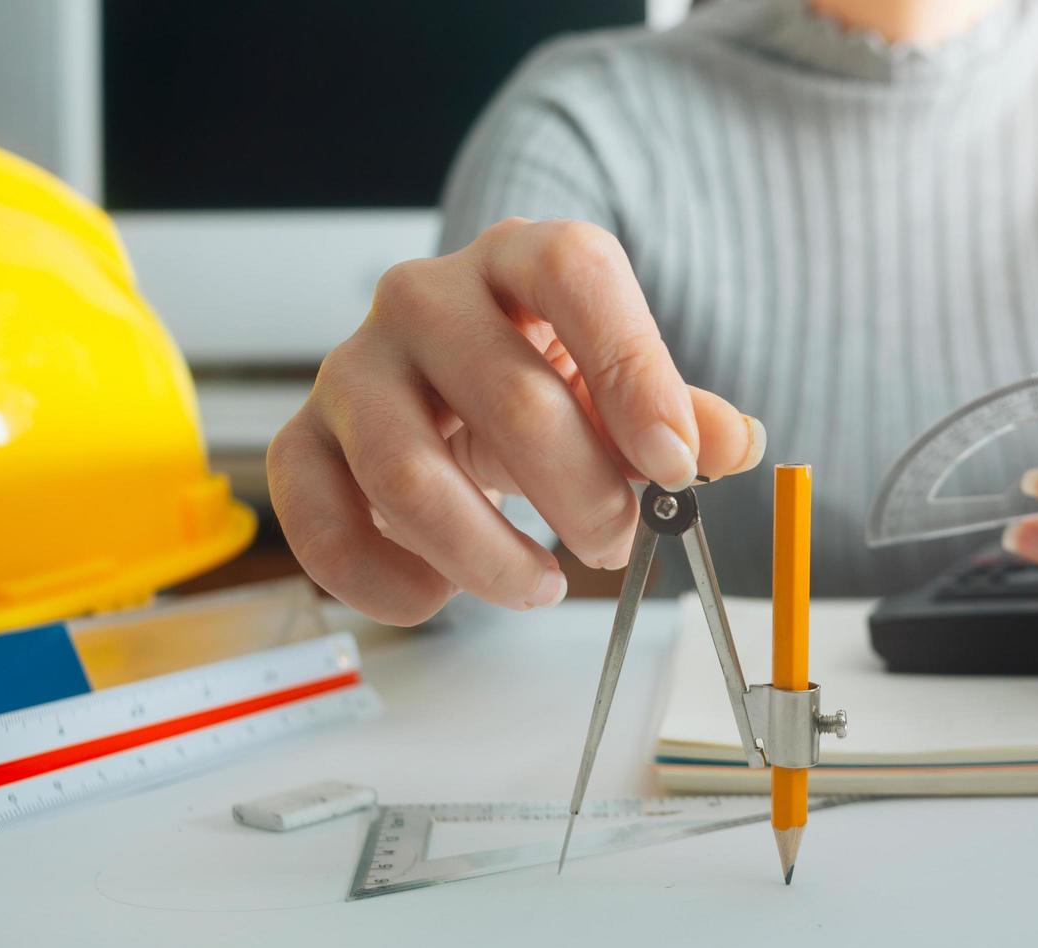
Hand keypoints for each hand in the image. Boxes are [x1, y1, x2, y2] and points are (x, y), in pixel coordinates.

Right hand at [268, 218, 764, 624]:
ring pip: (408, 472)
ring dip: (488, 554)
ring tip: (542, 585)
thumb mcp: (622, 387)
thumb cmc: (545, 377)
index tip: (675, 464)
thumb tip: (733, 442)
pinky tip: (441, 596)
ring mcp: (354, 366)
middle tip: (616, 543)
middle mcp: (425, 298)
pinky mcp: (305, 437)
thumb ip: (681, 415)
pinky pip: (321, 519)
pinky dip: (385, 579)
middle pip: (506, 397)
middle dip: (581, 494)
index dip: (632, 370)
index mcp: (521, 260)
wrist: (448, 386)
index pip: (573, 276)